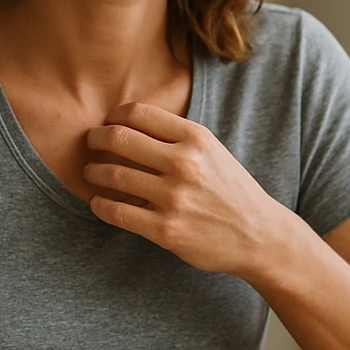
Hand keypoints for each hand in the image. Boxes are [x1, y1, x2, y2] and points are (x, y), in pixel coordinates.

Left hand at [84, 101, 299, 277]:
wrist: (258, 235)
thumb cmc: (230, 190)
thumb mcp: (212, 151)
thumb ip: (176, 136)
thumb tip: (127, 123)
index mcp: (196, 138)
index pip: (137, 113)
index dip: (113, 116)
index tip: (108, 123)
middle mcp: (184, 163)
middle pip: (118, 138)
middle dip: (96, 139)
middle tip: (90, 144)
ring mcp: (173, 198)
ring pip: (112, 175)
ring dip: (94, 172)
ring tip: (93, 173)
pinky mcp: (165, 229)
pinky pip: (116, 212)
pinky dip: (100, 204)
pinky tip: (100, 201)